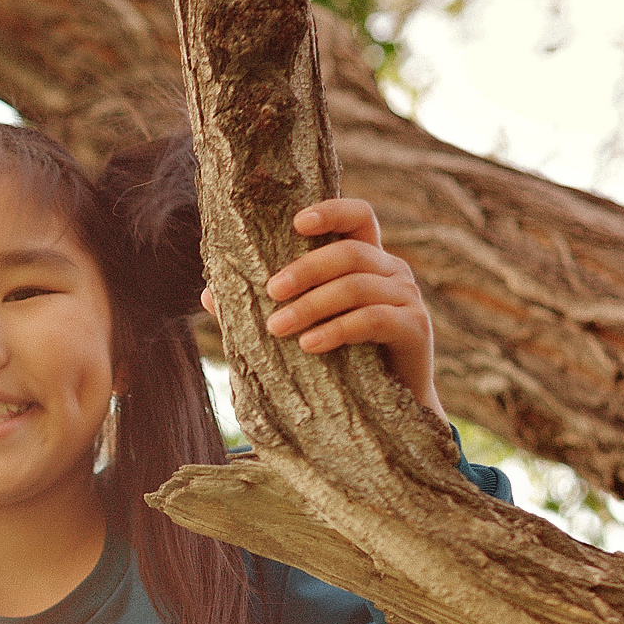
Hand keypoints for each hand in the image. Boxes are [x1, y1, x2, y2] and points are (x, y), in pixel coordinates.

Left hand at [201, 197, 441, 412]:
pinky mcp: (415, 329)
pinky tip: (309, 344)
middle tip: (270, 291)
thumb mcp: (303, 329)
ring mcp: (407, 298)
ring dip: (312, 305)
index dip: (332, 211)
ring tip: (277, 328)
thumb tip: (208, 293)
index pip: (359, 217)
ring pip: (357, 286)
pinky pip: (372, 320)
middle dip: (306, 269)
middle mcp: (392, 272)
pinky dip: (336, 330)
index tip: (297, 223)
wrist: (388, 412)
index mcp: (367, 260)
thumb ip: (264, 307)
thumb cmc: (342, 362)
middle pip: (350, 252)